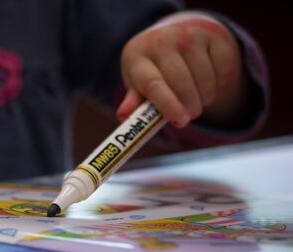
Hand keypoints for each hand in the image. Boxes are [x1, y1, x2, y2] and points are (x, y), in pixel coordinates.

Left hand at [118, 13, 247, 127]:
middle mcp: (162, 41)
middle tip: (190, 116)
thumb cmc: (151, 68)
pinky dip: (218, 83)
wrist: (173, 36)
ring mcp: (189, 35)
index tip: (180, 121)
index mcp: (138, 56)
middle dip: (189, 106)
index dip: (167, 104)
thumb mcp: (138, 81)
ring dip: (204, 97)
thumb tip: (124, 115)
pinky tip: (208, 82)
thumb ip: (134, 100)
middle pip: (181, 82)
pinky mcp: (212, 36)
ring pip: (204, 78)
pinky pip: (222, 68)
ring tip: (196, 99)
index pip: (152, 83)